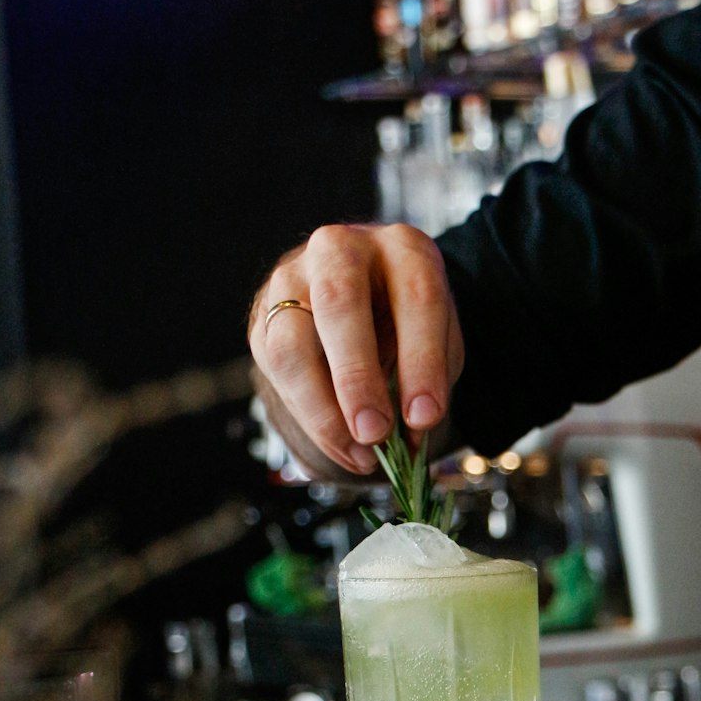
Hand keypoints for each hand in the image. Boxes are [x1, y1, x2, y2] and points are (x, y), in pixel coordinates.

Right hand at [249, 222, 464, 477]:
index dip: (422, 360)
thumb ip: (429, 377)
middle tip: (374, 434)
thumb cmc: (406, 319)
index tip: (424, 417)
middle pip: (339, 303)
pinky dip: (310, 417)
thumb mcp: (437, 337)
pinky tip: (340, 444)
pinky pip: (276, 370)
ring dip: (324, 409)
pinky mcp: (263, 315)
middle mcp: (341, 249)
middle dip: (357, 377)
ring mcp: (292, 277)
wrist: (362, 296)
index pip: (415, 295)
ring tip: (358, 453)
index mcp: (402, 246)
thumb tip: (409, 437)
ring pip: (293, 343)